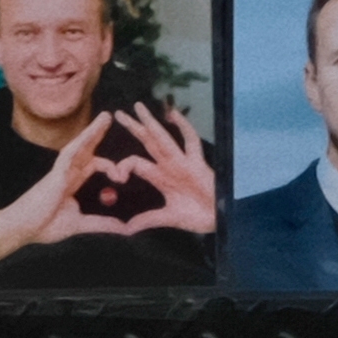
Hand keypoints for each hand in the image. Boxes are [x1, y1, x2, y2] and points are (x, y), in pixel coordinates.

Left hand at [86, 105, 223, 237]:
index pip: (137, 163)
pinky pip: (191, 141)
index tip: (117, 175)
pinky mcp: (198, 164)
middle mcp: (170, 166)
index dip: (123, 165)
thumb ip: (148, 220)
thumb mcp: (168, 218)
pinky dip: (183, 127)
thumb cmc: (198, 216)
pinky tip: (173, 114)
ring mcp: (183, 163)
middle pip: (148, 142)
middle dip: (134, 127)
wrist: (220, 219)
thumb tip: (126, 229)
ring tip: (138, 107)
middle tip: (118, 113)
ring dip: (151, 123)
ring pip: (164, 138)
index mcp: (160, 178)